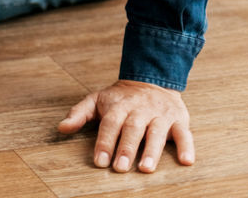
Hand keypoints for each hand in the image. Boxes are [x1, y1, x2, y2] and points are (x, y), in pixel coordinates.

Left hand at [58, 79, 193, 172]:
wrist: (152, 79)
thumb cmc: (121, 98)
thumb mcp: (98, 99)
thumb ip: (79, 113)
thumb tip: (61, 128)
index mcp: (119, 105)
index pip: (110, 124)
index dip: (104, 142)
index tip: (100, 161)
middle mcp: (140, 109)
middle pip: (132, 129)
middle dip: (126, 148)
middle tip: (119, 168)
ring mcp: (160, 115)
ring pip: (156, 132)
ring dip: (151, 150)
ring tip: (145, 169)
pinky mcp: (178, 120)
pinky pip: (184, 134)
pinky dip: (187, 147)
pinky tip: (186, 161)